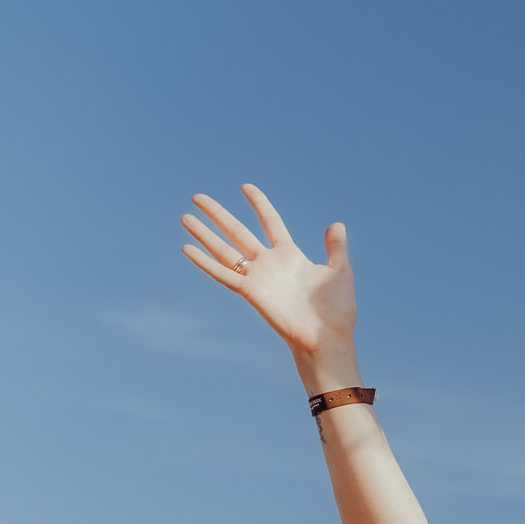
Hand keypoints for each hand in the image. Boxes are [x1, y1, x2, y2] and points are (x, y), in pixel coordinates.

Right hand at [179, 185, 354, 359]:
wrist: (326, 336)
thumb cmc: (335, 310)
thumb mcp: (339, 272)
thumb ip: (336, 247)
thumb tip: (336, 223)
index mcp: (290, 255)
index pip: (270, 222)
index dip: (258, 204)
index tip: (245, 186)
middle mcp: (269, 263)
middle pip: (238, 232)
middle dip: (218, 214)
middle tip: (197, 196)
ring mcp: (257, 277)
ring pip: (224, 249)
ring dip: (204, 233)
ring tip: (184, 216)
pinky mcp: (250, 292)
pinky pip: (223, 274)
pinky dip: (204, 262)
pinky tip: (187, 248)